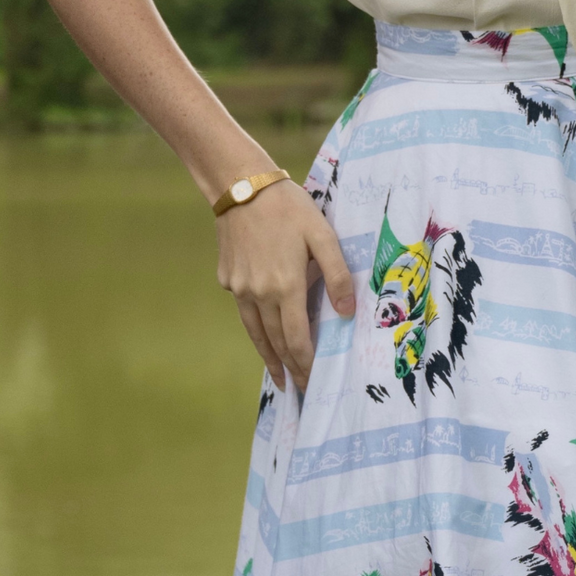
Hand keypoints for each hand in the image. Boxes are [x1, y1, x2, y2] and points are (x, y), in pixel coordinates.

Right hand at [216, 180, 355, 394]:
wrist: (240, 186)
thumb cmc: (288, 208)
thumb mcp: (322, 235)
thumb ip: (337, 274)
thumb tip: (347, 312)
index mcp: (286, 286)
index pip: (298, 338)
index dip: (306, 364)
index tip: (312, 384)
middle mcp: (259, 294)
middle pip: (276, 342)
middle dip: (290, 368)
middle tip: (299, 389)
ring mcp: (239, 288)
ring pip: (256, 332)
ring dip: (269, 357)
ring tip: (279, 377)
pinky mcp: (228, 279)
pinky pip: (245, 310)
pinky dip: (256, 328)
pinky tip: (264, 334)